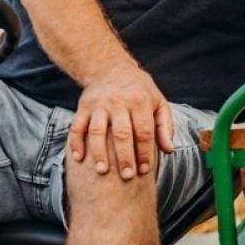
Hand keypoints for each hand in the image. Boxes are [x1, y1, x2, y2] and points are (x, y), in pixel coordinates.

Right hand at [69, 65, 174, 180]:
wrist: (112, 68)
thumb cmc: (140, 91)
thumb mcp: (158, 103)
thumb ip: (165, 126)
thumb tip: (168, 150)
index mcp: (140, 102)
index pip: (144, 131)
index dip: (145, 152)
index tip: (145, 170)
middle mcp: (119, 102)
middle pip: (122, 133)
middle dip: (124, 157)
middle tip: (127, 176)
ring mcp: (99, 105)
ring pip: (97, 131)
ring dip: (99, 153)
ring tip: (102, 171)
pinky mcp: (83, 106)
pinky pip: (77, 126)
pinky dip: (76, 142)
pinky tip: (79, 158)